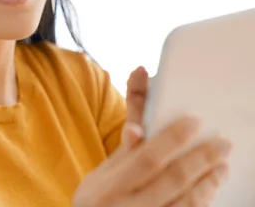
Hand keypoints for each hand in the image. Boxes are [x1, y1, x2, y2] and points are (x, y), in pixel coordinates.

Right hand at [73, 68, 231, 206]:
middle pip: (172, 179)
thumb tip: (136, 126)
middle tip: (222, 143)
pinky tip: (210, 188)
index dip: (171, 139)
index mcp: (109, 186)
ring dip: (208, 181)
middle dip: (201, 159)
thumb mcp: (101, 176)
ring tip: (221, 165)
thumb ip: (122, 152)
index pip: (146, 159)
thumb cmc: (97, 201)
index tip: (193, 122)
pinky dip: (201, 201)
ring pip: (185, 202)